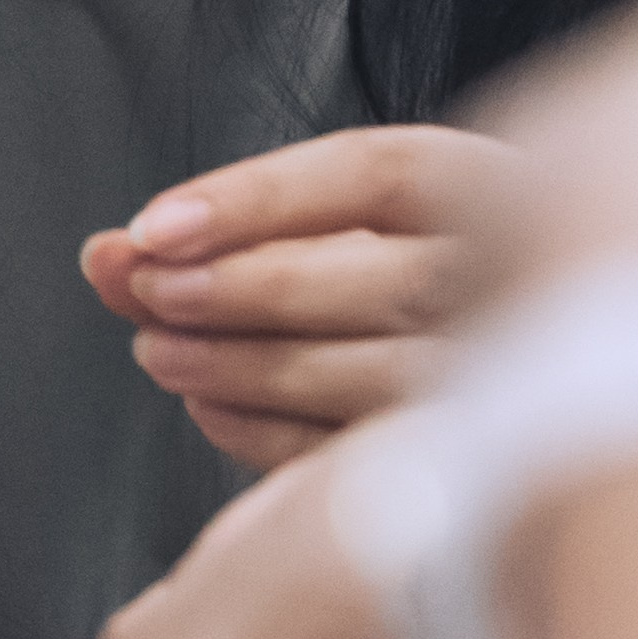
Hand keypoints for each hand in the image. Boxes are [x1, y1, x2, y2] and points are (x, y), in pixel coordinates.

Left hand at [80, 124, 510, 469]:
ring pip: (367, 371)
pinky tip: (211, 410)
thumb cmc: (416, 289)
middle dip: (239, 284)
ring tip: (160, 352)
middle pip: (372, 274)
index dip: (256, 198)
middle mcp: (522, 278)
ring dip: (242, 362)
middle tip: (145, 293)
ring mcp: (506, 380)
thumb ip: (228, 236)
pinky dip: (271, 432)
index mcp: (491, 188)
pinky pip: (363, 453)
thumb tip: (107, 255)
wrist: (530, 395)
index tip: (155, 227)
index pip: (374, 173)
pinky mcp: (472, 465)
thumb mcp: (344, 234)